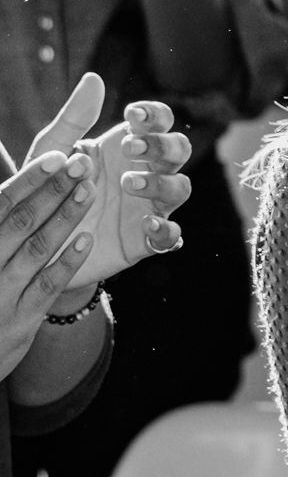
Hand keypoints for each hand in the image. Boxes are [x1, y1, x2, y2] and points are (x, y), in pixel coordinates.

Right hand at [0, 149, 97, 381]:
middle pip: (21, 221)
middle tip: (83, 164)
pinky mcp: (19, 320)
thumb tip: (28, 181)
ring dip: (65, 217)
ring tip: (90, 190)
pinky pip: (47, 286)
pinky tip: (87, 240)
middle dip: (53, 190)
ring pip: (36, 249)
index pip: (1, 204)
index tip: (58, 157)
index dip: (30, 180)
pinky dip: (67, 262)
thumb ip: (5, 220)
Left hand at [26, 75, 191, 294]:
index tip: (132, 114)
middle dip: (161, 145)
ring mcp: (149, 206)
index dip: (154, 114)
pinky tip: (148, 224)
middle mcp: (146, 173)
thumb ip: (73, 118)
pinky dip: (167, 229)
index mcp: (128, 147)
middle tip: (130, 149)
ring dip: (162, 182)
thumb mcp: (52, 154)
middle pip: (179, 149)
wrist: (34, 243)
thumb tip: (94, 78)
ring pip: (180, 187)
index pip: (159, 121)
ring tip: (127, 184)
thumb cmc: (48, 191)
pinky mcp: (144, 241)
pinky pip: (171, 235)